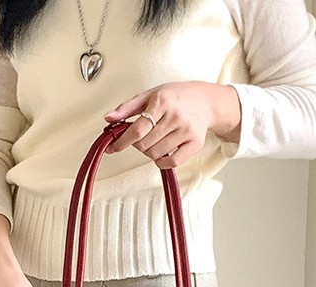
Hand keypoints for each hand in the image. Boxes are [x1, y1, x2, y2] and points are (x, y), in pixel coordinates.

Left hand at [104, 82, 241, 168]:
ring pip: (155, 154)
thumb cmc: (176, 96)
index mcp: (163, 102)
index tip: (114, 146)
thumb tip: (109, 118)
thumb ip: (128, 108)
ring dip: (149, 151)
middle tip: (142, 137)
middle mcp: (176, 116)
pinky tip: (161, 153)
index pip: (137, 129)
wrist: (206, 100)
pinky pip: (172, 162)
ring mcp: (186, 131)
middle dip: (137, 144)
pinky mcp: (195, 143)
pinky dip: (161, 162)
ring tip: (154, 140)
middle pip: (144, 145)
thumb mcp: (151, 95)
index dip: (122, 141)